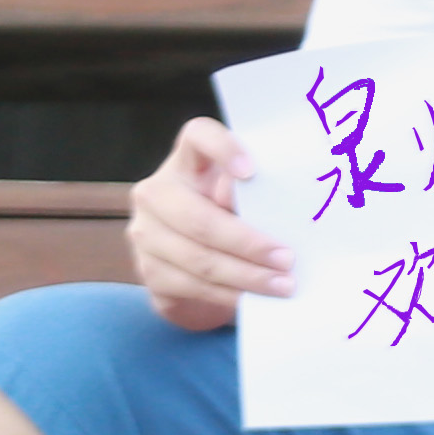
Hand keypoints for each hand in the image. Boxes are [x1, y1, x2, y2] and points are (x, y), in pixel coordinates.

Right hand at [128, 116, 286, 332]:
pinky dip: (227, 294)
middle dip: (248, 243)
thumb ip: (254, 198)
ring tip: (282, 286)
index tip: (251, 171)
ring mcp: (145, 232)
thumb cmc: (231, 223)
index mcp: (187, 163)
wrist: (193, 273)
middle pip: (199, 218)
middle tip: (288, 260)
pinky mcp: (147, 271)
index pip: (198, 136)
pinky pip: (190, 285)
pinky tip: (253, 298)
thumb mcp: (243, 203)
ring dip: (245, 276)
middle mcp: (157, 192)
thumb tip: (286, 211)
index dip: (222, 148)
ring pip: (197, 257)